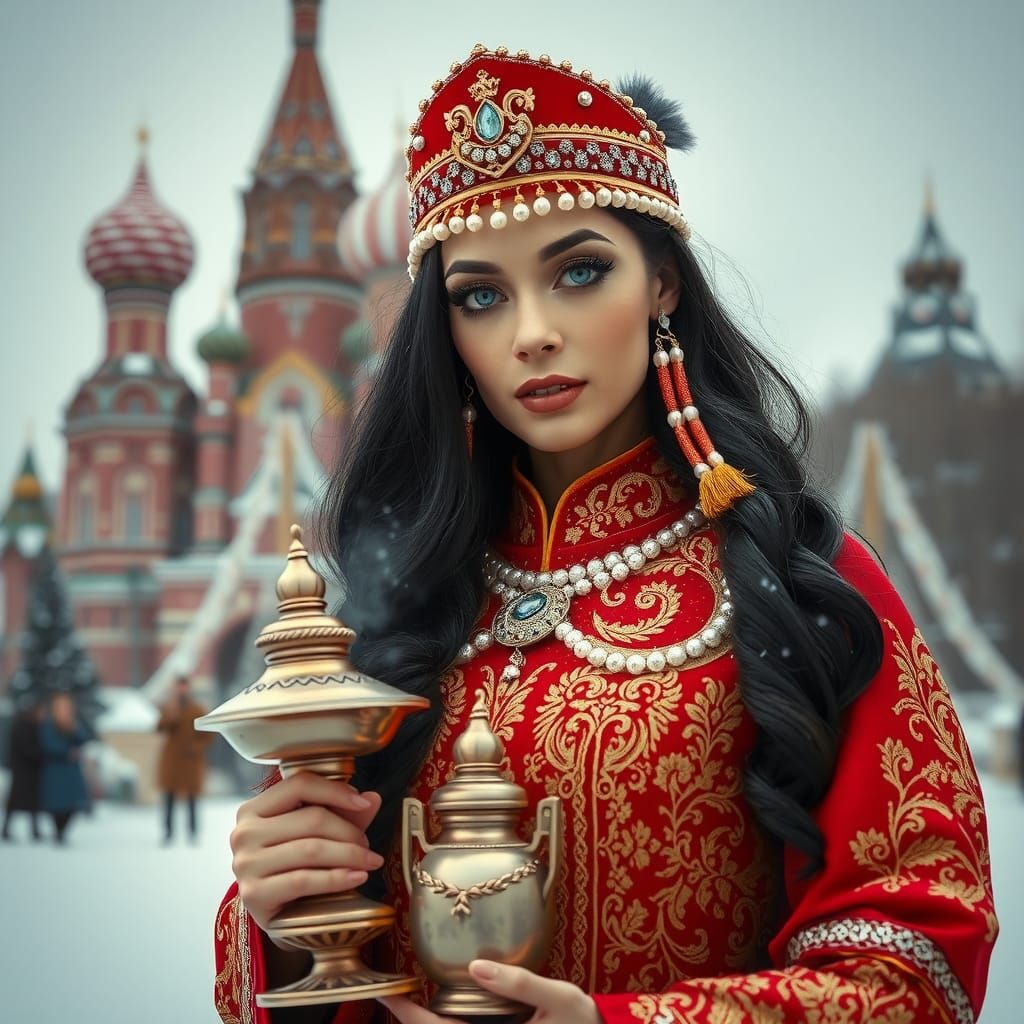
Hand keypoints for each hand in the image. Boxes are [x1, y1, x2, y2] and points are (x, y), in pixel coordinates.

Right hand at [230, 771, 383, 934]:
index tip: (362, 802)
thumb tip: (373, 798)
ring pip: (311, 849)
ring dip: (350, 854)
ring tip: (370, 861)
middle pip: (311, 818)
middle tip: (367, 844)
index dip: (335, 791)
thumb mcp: (317, 834)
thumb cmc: (297, 866)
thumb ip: (343, 814)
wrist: (277, 914)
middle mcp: (243, 833)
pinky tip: (358, 876)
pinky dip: (337, 877)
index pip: (299, 785)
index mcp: (253, 809)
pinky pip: (304, 880)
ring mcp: (246, 864)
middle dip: (348, 830)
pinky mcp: (254, 894)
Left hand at [381, 961, 600, 1023]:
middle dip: (412, 1021)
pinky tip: (441, 1007)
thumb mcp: (559, 998)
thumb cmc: (585, 1023)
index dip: (410, 1017)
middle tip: (389, 993)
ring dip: (427, 1023)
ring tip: (406, 998)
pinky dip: (447, 1023)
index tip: (387, 995)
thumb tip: (477, 967)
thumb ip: (520, 983)